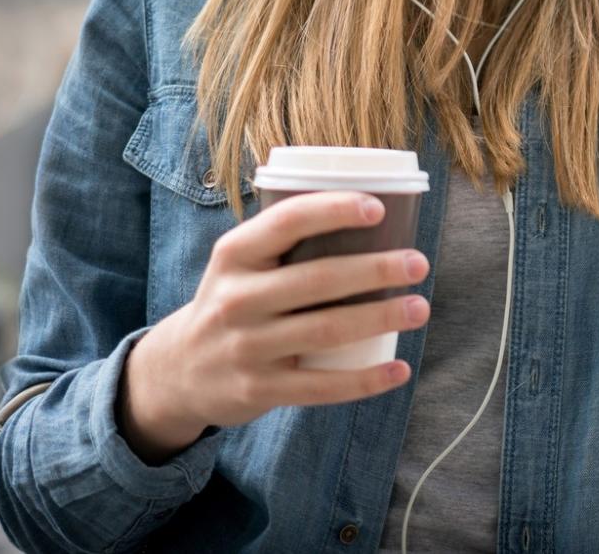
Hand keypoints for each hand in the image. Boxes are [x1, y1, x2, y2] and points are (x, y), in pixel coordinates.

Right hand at [119, 191, 431, 461]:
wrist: (178, 370)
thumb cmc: (234, 301)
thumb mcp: (240, 264)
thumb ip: (286, 240)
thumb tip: (376, 212)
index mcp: (234, 254)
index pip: (287, 221)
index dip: (335, 210)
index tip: (379, 208)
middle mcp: (236, 298)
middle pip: (319, 279)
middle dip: (377, 270)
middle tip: (418, 264)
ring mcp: (246, 347)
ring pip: (325, 330)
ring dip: (380, 318)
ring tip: (419, 308)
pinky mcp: (257, 389)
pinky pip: (320, 386)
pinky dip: (364, 380)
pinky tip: (399, 369)